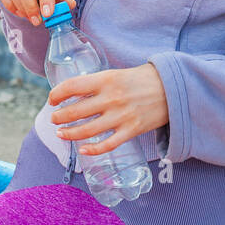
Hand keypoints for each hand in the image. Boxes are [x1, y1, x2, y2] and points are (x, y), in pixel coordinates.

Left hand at [50, 62, 168, 156]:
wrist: (172, 88)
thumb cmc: (143, 79)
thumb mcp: (117, 73)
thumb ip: (98, 83)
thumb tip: (76, 94)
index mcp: (106, 79)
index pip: (72, 86)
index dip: (57, 94)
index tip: (52, 100)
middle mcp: (111, 98)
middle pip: (75, 112)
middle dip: (59, 117)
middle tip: (54, 119)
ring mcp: (121, 116)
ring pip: (86, 131)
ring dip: (69, 133)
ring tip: (61, 133)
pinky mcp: (132, 130)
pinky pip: (107, 145)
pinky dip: (92, 150)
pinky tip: (83, 150)